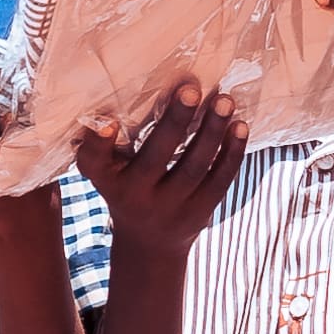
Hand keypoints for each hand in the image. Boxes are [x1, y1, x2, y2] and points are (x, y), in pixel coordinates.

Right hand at [77, 90, 243, 251]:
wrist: (149, 243)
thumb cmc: (125, 190)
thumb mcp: (105, 173)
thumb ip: (103, 145)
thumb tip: (110, 106)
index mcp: (108, 181)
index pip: (94, 163)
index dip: (98, 142)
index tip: (108, 121)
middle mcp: (136, 196)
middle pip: (156, 157)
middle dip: (175, 122)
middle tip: (191, 89)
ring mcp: (171, 207)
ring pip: (194, 167)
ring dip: (212, 131)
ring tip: (224, 101)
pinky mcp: (200, 212)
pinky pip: (220, 180)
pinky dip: (232, 152)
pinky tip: (240, 126)